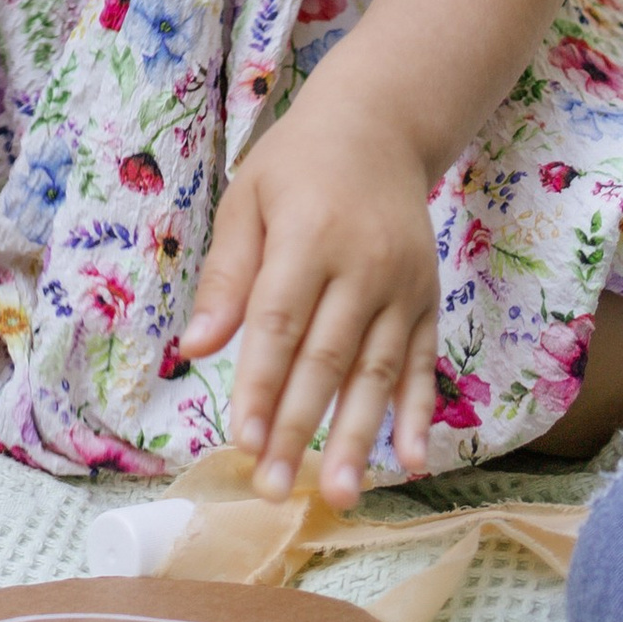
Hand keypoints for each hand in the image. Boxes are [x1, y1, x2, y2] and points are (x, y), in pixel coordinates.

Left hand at [181, 77, 440, 508]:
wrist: (381, 124)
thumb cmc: (298, 162)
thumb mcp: (247, 198)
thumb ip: (226, 276)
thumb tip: (194, 349)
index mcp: (308, 234)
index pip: (280, 322)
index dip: (261, 383)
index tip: (243, 441)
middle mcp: (362, 264)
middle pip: (328, 358)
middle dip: (299, 428)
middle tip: (275, 489)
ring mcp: (402, 285)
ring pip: (378, 372)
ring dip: (359, 438)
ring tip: (341, 497)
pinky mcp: (428, 299)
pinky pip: (423, 363)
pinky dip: (418, 414)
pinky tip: (413, 462)